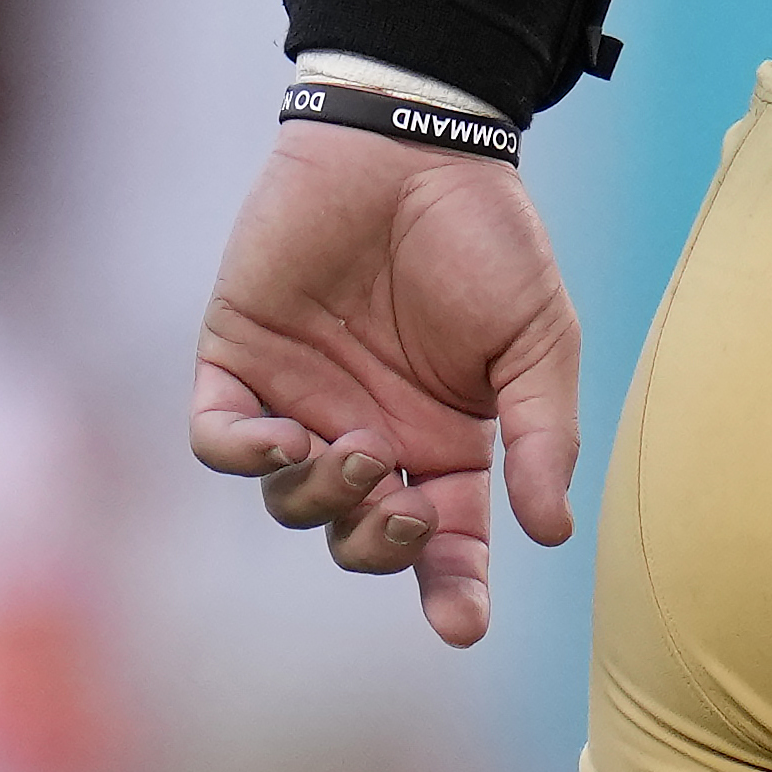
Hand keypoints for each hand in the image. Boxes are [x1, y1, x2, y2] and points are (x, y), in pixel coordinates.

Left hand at [185, 122, 585, 647]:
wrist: (411, 145)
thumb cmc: (487, 236)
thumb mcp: (540, 336)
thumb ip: (544, 431)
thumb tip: (551, 530)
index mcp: (446, 438)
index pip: (446, 540)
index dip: (452, 589)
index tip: (462, 626)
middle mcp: (373, 434)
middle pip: (359, 537)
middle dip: (382, 546)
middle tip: (408, 510)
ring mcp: (301, 403)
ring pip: (289, 501)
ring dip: (322, 497)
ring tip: (359, 450)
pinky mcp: (239, 364)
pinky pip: (220, 442)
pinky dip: (244, 455)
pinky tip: (284, 438)